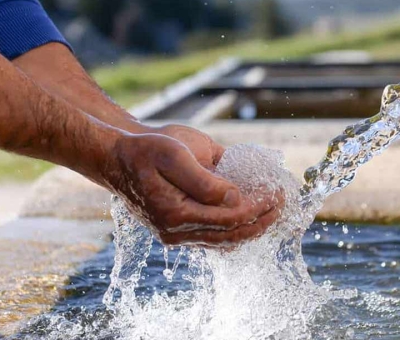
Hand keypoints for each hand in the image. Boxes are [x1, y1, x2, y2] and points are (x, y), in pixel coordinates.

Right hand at [105, 133, 282, 246]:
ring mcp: (176, 235)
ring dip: (251, 229)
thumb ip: (204, 179)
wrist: (118, 158)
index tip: (276, 193)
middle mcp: (176, 232)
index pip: (229, 219)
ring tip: (273, 213)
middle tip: (281, 204)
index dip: (257, 208)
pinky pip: (213, 239)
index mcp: (176, 213)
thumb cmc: (145, 150)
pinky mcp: (178, 231)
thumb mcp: (174, 154)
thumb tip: (235, 198)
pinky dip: (235, 231)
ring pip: (223, 242)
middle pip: (230, 235)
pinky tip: (250, 220)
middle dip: (261, 221)